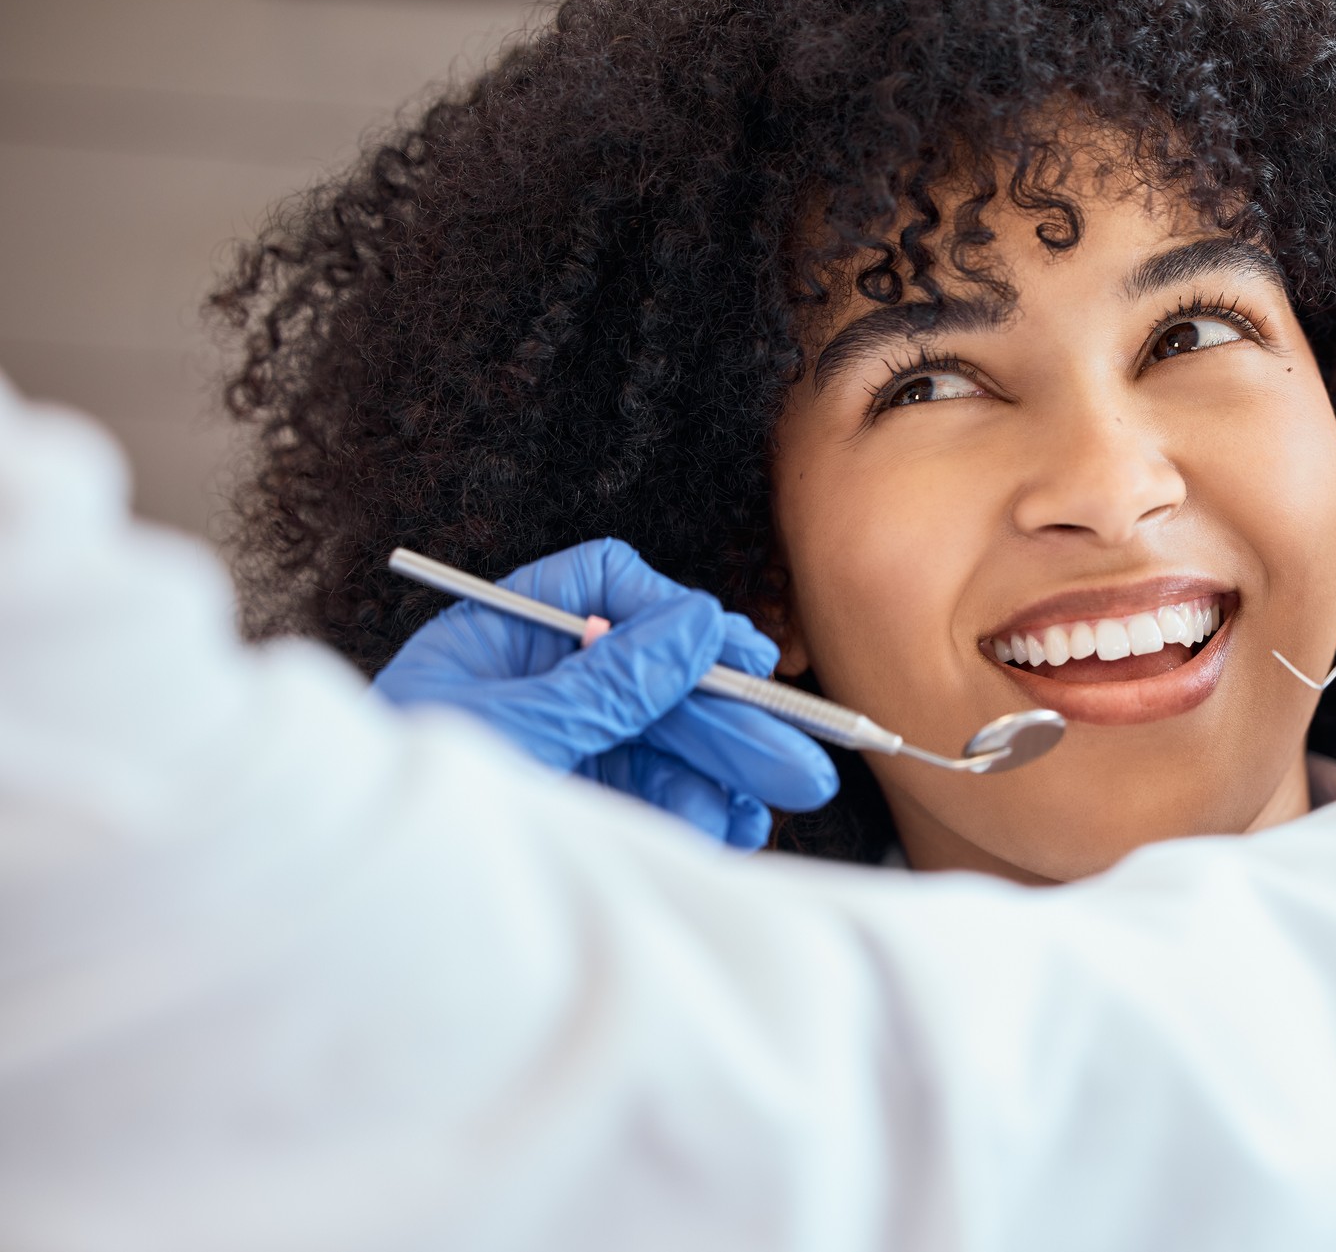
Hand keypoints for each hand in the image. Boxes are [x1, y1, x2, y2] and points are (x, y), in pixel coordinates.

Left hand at [374, 539, 837, 846]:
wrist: (353, 932)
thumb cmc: (400, 813)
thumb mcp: (514, 730)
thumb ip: (610, 681)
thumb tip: (696, 624)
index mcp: (498, 638)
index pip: (602, 586)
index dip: (670, 611)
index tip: (729, 650)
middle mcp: (535, 687)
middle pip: (654, 678)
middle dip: (729, 720)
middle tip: (798, 758)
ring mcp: (559, 749)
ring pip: (665, 744)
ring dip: (722, 776)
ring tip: (763, 809)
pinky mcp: (573, 807)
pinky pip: (651, 797)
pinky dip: (694, 813)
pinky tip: (723, 829)